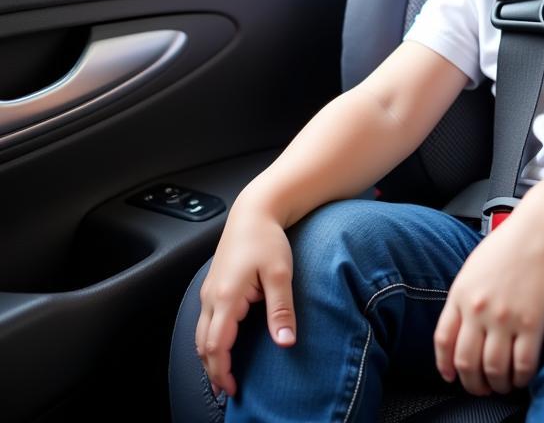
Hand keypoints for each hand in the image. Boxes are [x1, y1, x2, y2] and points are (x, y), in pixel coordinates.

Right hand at [195, 198, 296, 397]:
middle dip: (213, 370)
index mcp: (226, 297)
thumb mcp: (280, 273)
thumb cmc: (267, 238)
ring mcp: (210, 290)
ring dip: (209, 356)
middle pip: (203, 344)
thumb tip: (285, 343)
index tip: (233, 388)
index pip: (217, 346)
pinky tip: (221, 344)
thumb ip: (281, 310)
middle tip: (227, 389)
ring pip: (201, 333)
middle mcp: (211, 296)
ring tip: (223, 374)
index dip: (223, 371)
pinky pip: (205, 320)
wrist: (255, 211)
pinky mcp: (214, 285)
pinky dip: (209, 340)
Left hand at [433, 212, 543, 395]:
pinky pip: (522, 365)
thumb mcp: (475, 266)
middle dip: (472, 383)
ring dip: (497, 385)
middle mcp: (479, 309)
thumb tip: (464, 322)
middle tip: (481, 388)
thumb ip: (466, 295)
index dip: (445, 365)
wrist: (543, 230)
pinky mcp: (532, 324)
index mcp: (461, 294)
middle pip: (466, 362)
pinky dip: (521, 378)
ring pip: (493, 370)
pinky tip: (523, 377)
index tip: (451, 376)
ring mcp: (504, 318)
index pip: (444, 341)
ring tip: (503, 385)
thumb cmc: (512, 242)